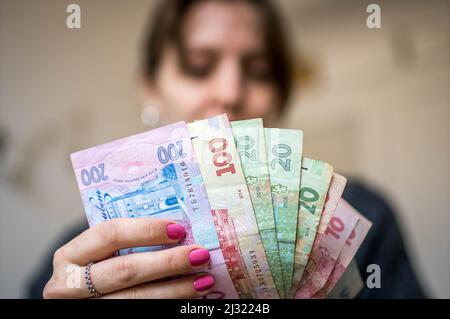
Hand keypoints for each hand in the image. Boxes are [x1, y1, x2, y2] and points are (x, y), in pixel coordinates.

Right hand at [43, 218, 214, 297]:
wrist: (87, 301)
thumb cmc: (99, 269)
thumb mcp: (102, 254)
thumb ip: (129, 243)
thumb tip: (180, 232)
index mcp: (70, 256)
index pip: (110, 234)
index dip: (147, 230)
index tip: (179, 229)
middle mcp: (70, 286)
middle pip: (125, 270)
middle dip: (168, 262)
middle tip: (200, 255)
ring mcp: (88, 309)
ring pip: (137, 300)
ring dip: (176, 289)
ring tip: (204, 281)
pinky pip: (142, 315)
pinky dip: (171, 306)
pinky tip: (191, 300)